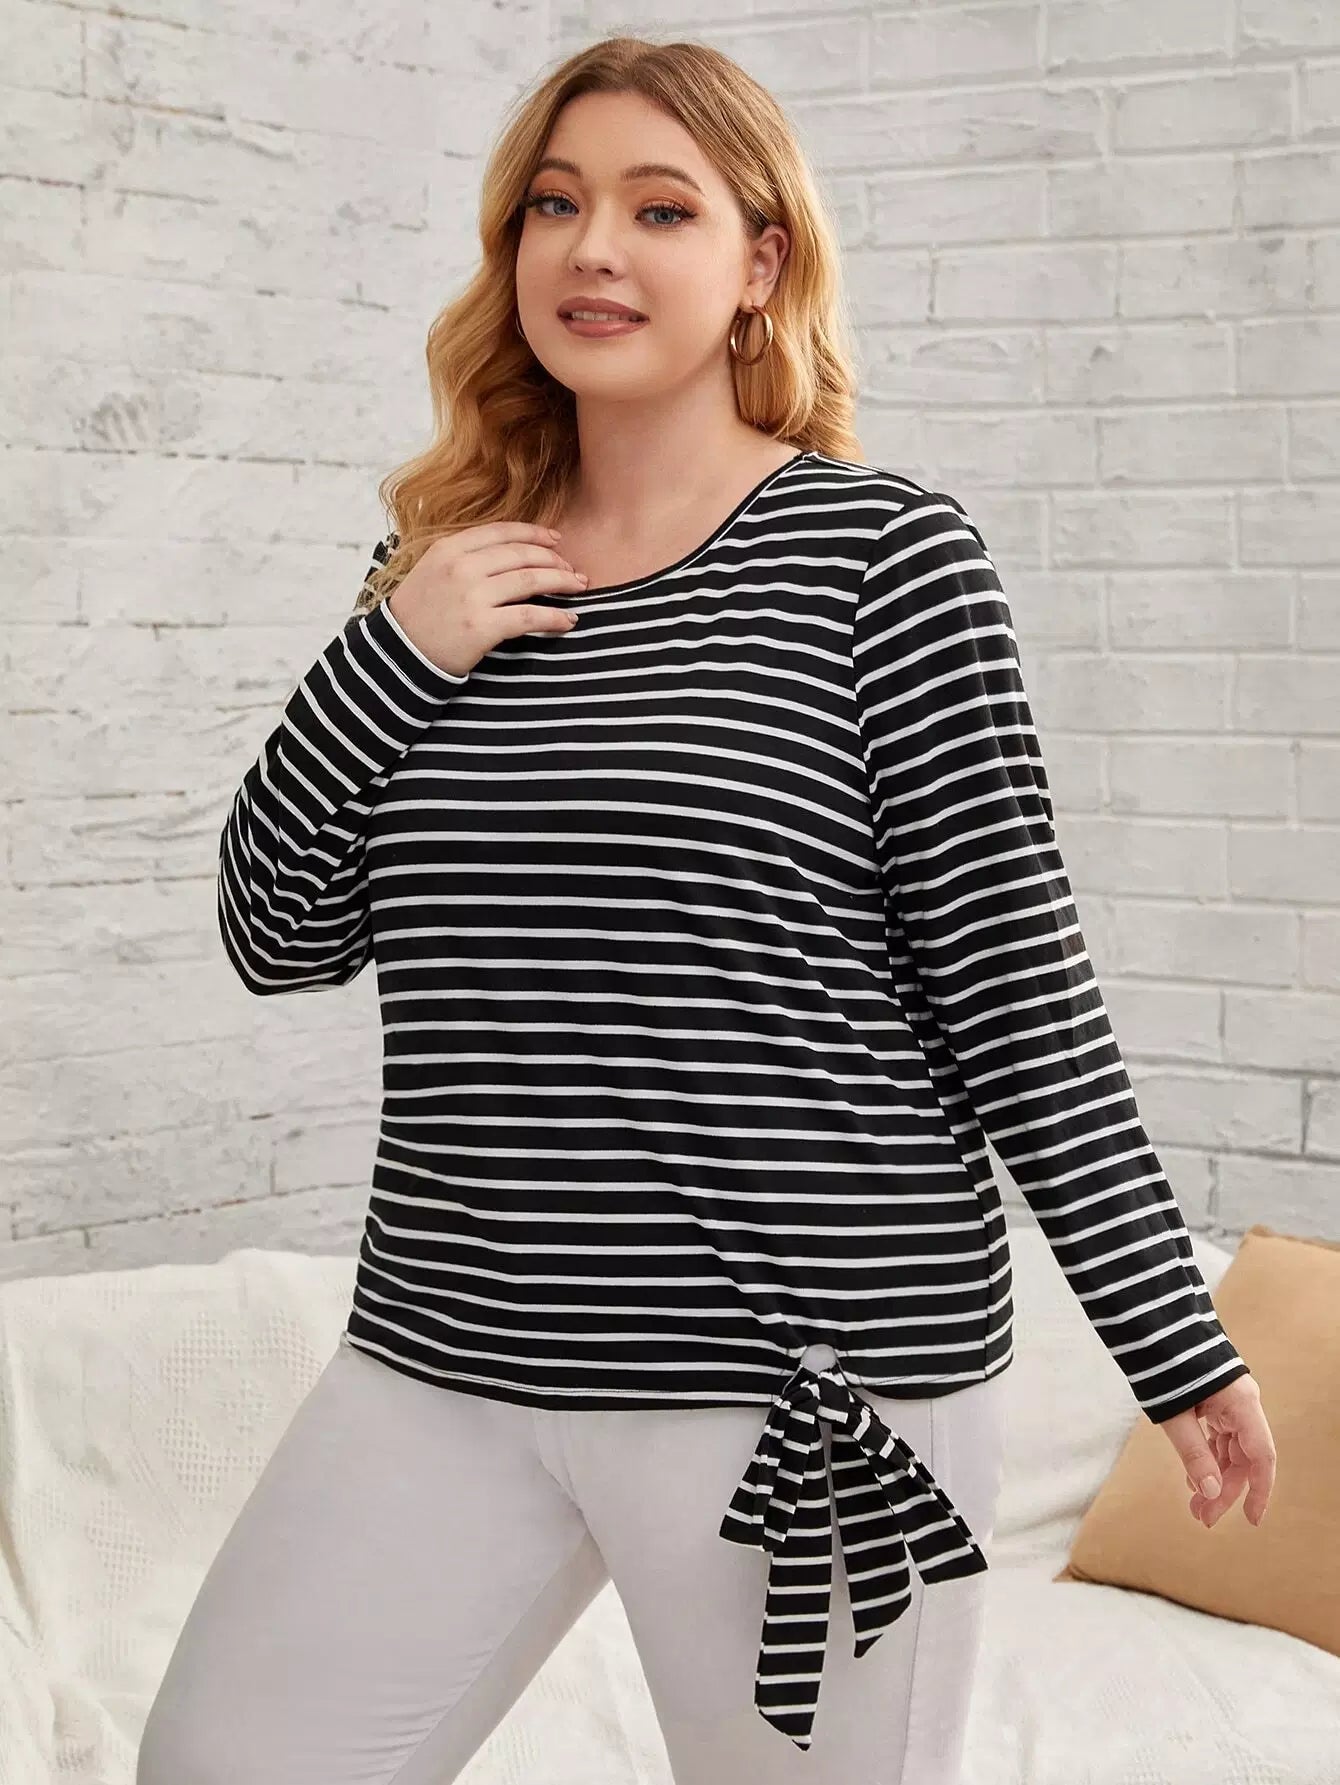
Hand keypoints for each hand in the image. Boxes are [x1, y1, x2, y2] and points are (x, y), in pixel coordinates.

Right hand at [386, 522, 587, 676]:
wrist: (399, 654)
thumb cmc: (419, 614)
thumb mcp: (433, 571)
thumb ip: (466, 556)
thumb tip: (510, 551)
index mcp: (449, 548)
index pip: (502, 532)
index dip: (535, 534)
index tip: (556, 541)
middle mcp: (462, 567)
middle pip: (522, 554)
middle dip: (554, 560)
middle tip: (573, 570)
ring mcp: (472, 597)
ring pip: (530, 580)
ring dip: (560, 582)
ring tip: (578, 588)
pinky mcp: (482, 627)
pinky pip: (529, 617)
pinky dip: (554, 618)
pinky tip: (568, 621)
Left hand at [1159, 1373, 1274, 1528]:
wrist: (1153, 1327)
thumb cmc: (1165, 1366)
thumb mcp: (1176, 1415)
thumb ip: (1195, 1454)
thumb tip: (1211, 1493)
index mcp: (1242, 1405)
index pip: (1262, 1457)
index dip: (1260, 1492)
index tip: (1251, 1520)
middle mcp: (1242, 1405)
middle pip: (1243, 1458)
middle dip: (1224, 1490)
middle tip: (1202, 1517)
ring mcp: (1229, 1403)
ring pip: (1230, 1450)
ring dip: (1215, 1477)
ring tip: (1195, 1504)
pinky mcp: (1214, 1401)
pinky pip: (1219, 1437)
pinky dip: (1208, 1458)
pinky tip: (1193, 1476)